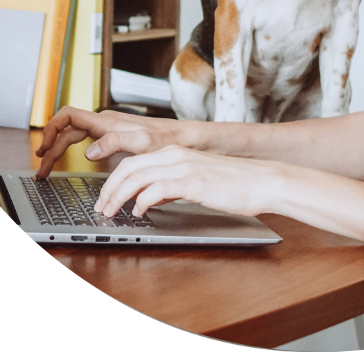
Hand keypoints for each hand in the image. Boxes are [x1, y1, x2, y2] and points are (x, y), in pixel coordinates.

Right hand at [35, 108, 180, 178]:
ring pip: (71, 136)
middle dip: (50, 147)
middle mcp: (102, 123)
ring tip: (46, 168)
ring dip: (56, 150)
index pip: (68, 116)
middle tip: (41, 170)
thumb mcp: (142, 142)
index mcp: (105, 121)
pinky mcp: (110, 138)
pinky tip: (65, 161)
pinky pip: (81, 140)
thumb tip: (88, 151)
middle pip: (65, 129)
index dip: (51, 129)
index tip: (44, 148)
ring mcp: (105, 130)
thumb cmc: (165, 140)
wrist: (181, 138)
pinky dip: (68, 151)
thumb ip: (114, 143)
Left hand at [95, 147, 283, 219]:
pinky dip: (142, 201)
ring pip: (137, 177)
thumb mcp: (197, 181)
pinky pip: (156, 189)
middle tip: (100, 207)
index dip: (113, 180)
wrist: (263, 181)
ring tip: (111, 212)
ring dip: (118, 196)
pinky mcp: (193, 182)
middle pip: (128, 167)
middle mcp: (176, 155)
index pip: (133, 161)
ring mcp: (184, 167)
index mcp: (176, 152)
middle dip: (108, 189)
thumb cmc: (235, 183)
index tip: (105, 197)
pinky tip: (139, 212)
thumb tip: (150, 198)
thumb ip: (173, 185)